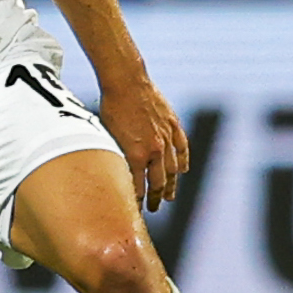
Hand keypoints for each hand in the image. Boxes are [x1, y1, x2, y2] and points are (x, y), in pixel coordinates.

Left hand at [99, 72, 189, 211]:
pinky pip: (183, 148)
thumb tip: (115, 173)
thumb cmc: (111, 107)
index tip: (134, 210)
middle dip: (154, 199)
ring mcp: (166, 138)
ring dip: (170, 185)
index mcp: (136, 155)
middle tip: (153, 209)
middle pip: (157, 183)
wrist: (126, 81)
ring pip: (172, 169)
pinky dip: (183, 161)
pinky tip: (183, 171)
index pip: (138, 188)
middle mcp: (154, 150)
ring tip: (168, 197)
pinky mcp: (174, 125)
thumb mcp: (108, 136)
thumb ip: (117, 156)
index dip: (137, 201)